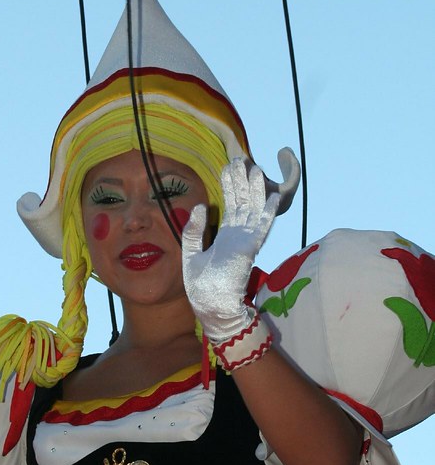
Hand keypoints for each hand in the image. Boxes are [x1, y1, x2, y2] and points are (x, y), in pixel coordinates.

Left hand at [182, 159, 279, 342]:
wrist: (210, 307)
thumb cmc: (201, 286)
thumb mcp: (191, 252)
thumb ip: (195, 230)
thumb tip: (201, 205)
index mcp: (225, 236)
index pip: (230, 204)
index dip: (230, 185)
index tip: (229, 165)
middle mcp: (238, 236)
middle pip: (242, 202)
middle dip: (242, 180)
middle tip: (241, 158)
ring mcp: (245, 242)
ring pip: (253, 209)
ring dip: (255, 189)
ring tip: (256, 168)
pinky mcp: (249, 249)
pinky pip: (262, 227)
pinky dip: (268, 212)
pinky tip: (273, 196)